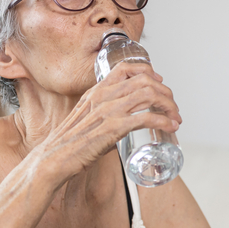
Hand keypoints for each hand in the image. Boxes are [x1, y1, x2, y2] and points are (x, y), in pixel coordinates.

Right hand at [39, 61, 180, 179]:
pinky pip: (146, 118)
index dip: (147, 71)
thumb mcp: (85, 120)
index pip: (125, 68)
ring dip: (168, 105)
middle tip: (172, 106)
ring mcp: (108, 111)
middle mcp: (103, 96)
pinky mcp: (113, 129)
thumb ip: (103, 116)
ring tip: (176, 117)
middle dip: (165, 92)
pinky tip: (170, 127)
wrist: (53, 159)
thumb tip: (123, 123)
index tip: (159, 80)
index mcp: (95, 92)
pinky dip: (163, 121)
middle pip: (144, 80)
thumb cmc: (68, 145)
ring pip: (149, 94)